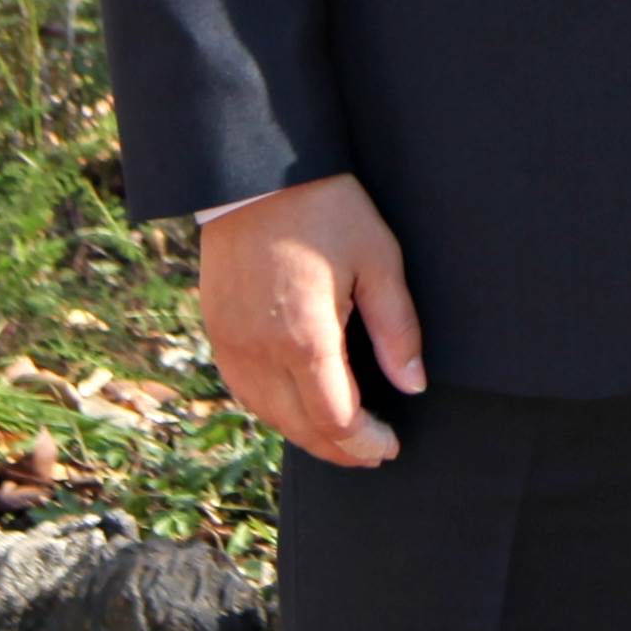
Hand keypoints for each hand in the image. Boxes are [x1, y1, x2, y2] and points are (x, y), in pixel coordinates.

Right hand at [200, 174, 426, 469]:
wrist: (257, 176)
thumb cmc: (326, 211)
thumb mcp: (379, 259)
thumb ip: (397, 328)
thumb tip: (412, 386)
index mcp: (305, 337)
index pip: (336, 418)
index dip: (365, 442)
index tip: (390, 447)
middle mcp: (261, 352)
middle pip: (301, 427)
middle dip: (340, 448)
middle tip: (373, 454)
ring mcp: (232, 345)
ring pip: (269, 415)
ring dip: (306, 434)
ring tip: (342, 438)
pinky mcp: (217, 333)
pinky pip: (246, 391)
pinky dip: (275, 411)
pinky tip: (299, 408)